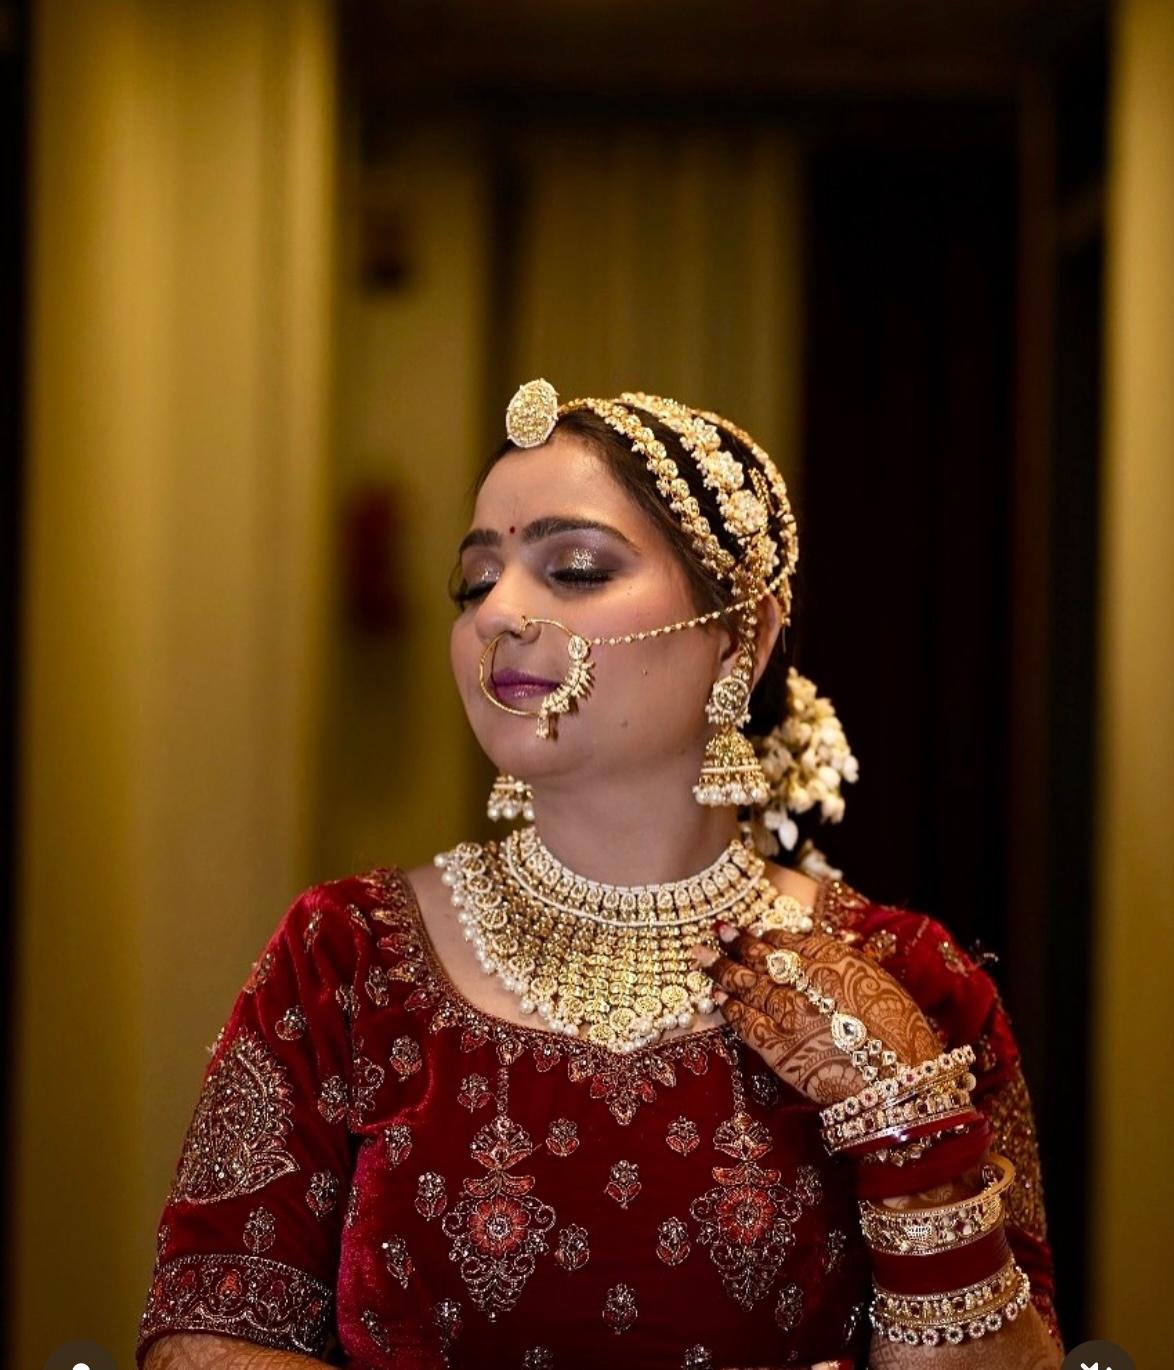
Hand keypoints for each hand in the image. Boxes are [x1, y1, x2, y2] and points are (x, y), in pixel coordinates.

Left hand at [690, 923, 940, 1107]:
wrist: (900, 1082)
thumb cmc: (901, 1035)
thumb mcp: (877, 983)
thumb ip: (843, 966)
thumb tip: (818, 955)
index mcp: (833, 960)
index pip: (790, 941)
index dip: (769, 937)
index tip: (759, 934)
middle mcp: (805, 980)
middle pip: (762, 957)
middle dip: (737, 942)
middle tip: (718, 931)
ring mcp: (788, 1012)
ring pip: (746, 984)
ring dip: (722, 969)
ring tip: (702, 956)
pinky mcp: (777, 1047)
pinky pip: (744, 1021)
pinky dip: (728, 1007)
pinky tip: (717, 998)